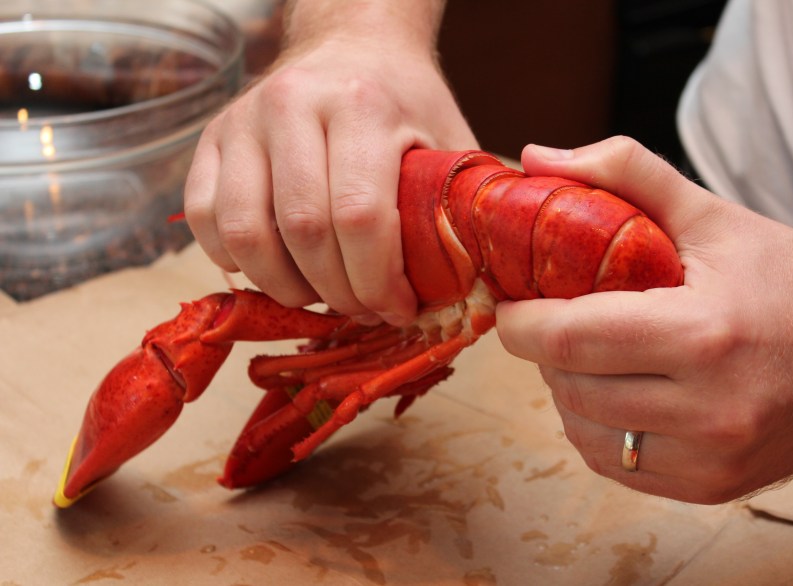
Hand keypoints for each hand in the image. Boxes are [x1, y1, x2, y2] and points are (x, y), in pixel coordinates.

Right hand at [183, 1, 476, 325]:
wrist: (351, 43)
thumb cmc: (404, 100)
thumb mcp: (449, 138)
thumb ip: (461, 205)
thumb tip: (469, 288)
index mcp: (362, 105)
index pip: (360, 217)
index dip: (378, 282)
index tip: (397, 309)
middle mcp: (292, 105)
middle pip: (303, 231)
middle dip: (337, 292)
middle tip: (362, 310)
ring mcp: (242, 119)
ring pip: (245, 233)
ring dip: (285, 286)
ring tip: (319, 296)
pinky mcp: (210, 137)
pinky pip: (205, 218)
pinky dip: (235, 261)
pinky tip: (275, 268)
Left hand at [496, 137, 792, 503]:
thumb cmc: (785, 273)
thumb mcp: (710, 213)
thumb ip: (623, 173)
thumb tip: (537, 158)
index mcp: (703, 333)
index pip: (570, 339)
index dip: (520, 323)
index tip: (510, 305)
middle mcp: (709, 409)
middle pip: (570, 389)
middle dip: (543, 354)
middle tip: (551, 323)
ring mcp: (713, 458)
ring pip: (586, 435)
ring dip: (566, 394)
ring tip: (586, 357)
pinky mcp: (715, 486)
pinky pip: (619, 467)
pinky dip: (598, 432)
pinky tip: (613, 396)